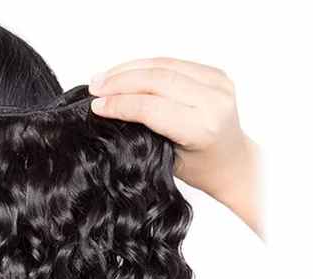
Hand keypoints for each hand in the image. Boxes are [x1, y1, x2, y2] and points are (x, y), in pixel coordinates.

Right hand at [88, 57, 261, 235]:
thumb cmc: (199, 167)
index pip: (152, 107)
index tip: (96, 106)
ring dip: (128, 70)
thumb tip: (111, 109)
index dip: (120, 104)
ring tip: (104, 78)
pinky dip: (145, 66)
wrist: (231, 161)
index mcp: (202, 128)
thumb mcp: (167, 158)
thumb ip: (145, 130)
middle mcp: (213, 101)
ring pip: (163, 65)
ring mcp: (217, 83)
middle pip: (157, 80)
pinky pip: (173, 62)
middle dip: (120, 81)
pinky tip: (125, 72)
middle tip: (94, 87)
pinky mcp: (214, 73)